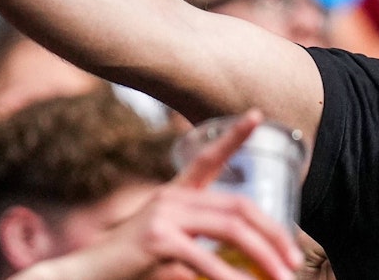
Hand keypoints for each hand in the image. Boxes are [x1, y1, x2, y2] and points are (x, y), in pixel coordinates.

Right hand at [21, 110, 302, 279]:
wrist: (84, 277)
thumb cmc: (129, 268)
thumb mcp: (170, 249)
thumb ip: (203, 245)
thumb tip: (251, 257)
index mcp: (174, 196)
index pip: (207, 159)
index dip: (233, 137)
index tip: (258, 115)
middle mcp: (170, 198)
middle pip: (238, 208)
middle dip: (273, 234)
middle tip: (294, 260)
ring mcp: (163, 217)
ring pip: (231, 230)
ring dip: (263, 256)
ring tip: (283, 277)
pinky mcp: (158, 241)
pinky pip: (205, 258)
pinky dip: (229, 276)